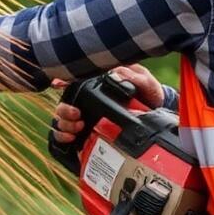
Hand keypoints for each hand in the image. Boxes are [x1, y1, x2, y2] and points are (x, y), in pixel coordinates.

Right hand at [49, 65, 164, 143]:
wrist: (155, 116)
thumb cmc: (148, 95)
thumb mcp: (145, 82)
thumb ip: (135, 77)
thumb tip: (116, 75)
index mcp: (97, 87)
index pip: (72, 84)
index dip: (60, 84)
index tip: (58, 87)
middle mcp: (87, 103)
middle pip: (63, 104)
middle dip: (64, 111)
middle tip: (78, 115)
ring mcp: (85, 119)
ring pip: (61, 119)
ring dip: (63, 124)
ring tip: (78, 128)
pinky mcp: (85, 135)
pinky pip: (64, 136)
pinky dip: (62, 137)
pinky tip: (71, 139)